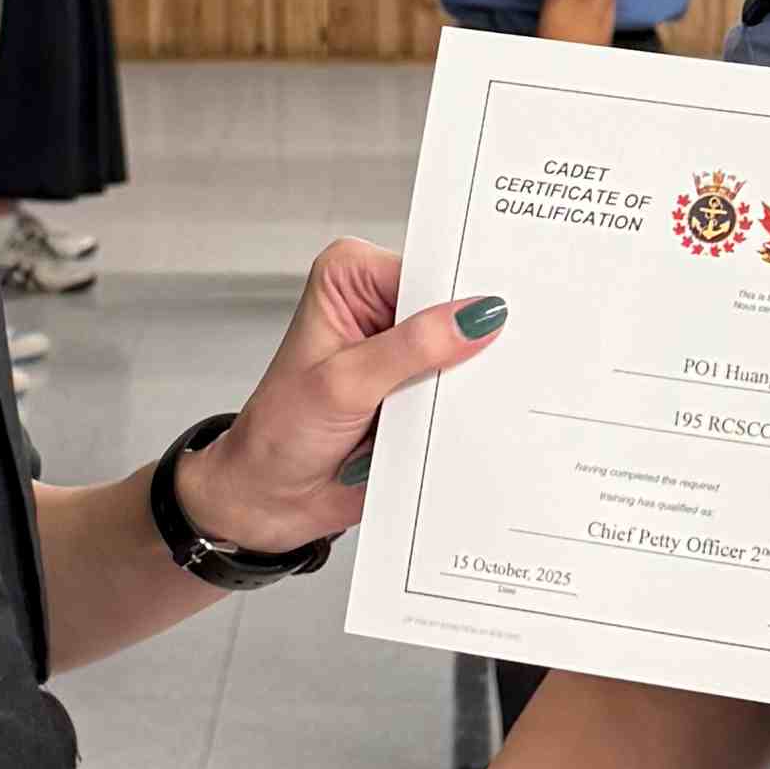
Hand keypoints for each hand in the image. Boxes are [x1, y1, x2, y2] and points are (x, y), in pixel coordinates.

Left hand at [175, 233, 508, 554]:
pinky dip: (463, 411)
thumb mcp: (344, 384)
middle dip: (471, 341)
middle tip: (487, 368)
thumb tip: (475, 317)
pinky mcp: (416, 391)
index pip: (429, 271)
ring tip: (457, 409)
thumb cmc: (278, 432)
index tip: (501, 318)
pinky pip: (459, 393)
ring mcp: (402, 352)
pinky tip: (460, 426)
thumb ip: (411, 348)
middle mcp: (378, 306)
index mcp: (352, 277)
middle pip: (451, 310)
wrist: (269, 497)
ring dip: (468, 384)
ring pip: (462, 356)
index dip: (463, 294)